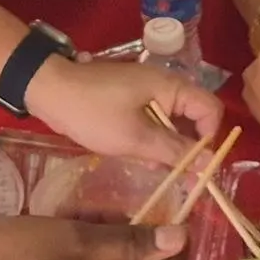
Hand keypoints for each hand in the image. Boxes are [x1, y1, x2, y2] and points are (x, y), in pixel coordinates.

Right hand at [0, 213, 189, 259]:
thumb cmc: (5, 257)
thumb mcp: (70, 241)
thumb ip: (126, 242)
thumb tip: (177, 240)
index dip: (170, 256)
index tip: (184, 220)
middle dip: (129, 241)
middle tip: (128, 204)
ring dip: (101, 239)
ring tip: (87, 210)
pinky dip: (78, 249)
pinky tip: (67, 220)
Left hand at [22, 52, 224, 164]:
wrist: (48, 90)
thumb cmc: (93, 112)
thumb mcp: (135, 137)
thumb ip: (175, 151)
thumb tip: (208, 164)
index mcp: (172, 86)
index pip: (211, 110)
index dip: (209, 138)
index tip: (194, 166)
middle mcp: (166, 85)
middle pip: (195, 117)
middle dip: (188, 146)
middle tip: (175, 174)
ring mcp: (148, 91)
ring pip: (174, 122)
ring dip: (169, 145)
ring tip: (154, 168)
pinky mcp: (132, 99)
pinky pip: (155, 120)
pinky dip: (153, 138)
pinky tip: (140, 156)